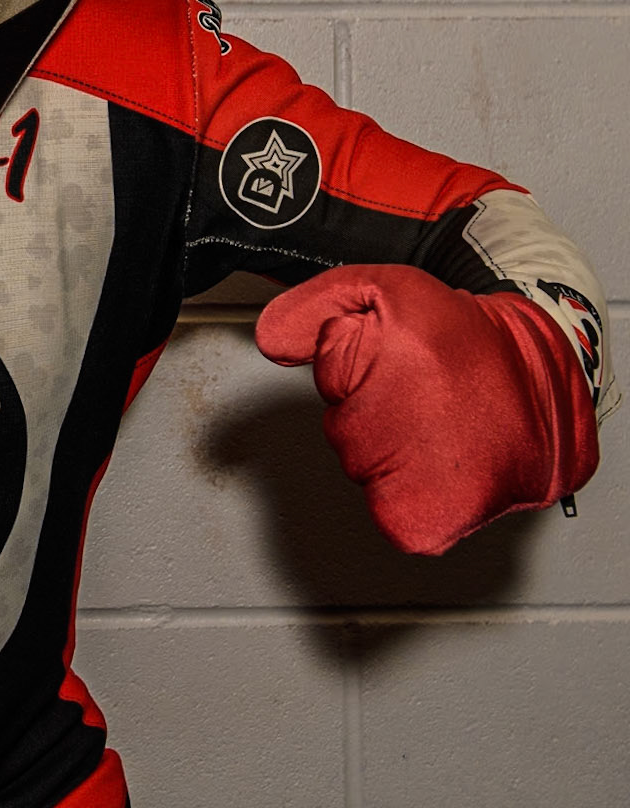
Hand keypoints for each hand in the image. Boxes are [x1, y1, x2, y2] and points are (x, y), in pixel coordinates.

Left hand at [255, 264, 596, 554]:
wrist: (542, 395)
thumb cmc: (465, 342)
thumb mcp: (390, 289)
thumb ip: (318, 305)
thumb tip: (268, 342)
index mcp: (404, 351)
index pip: (329, 366)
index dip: (358, 360)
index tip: (402, 358)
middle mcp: (409, 418)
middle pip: (338, 420)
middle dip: (367, 407)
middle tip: (422, 397)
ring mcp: (415, 477)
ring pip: (359, 464)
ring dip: (387, 449)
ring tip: (437, 428)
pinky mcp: (422, 521)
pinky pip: (384, 510)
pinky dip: (402, 495)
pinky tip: (437, 467)